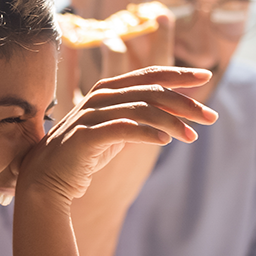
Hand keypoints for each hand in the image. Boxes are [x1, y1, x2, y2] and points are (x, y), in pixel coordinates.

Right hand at [12, 66, 214, 255]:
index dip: (178, 73)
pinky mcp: (85, 136)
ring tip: (191, 135)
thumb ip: (136, 117)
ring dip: (171, 121)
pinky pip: (123, 129)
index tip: (205, 76)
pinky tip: (165, 140)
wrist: (45, 181)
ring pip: (141, 109)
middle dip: (185, 101)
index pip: (149, 75)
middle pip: (151, 91)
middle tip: (210, 116)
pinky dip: (146, 133)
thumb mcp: (114, 131)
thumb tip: (171, 114)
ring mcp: (90, 115)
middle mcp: (99, 97)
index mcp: (107, 90)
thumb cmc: (82, 157)